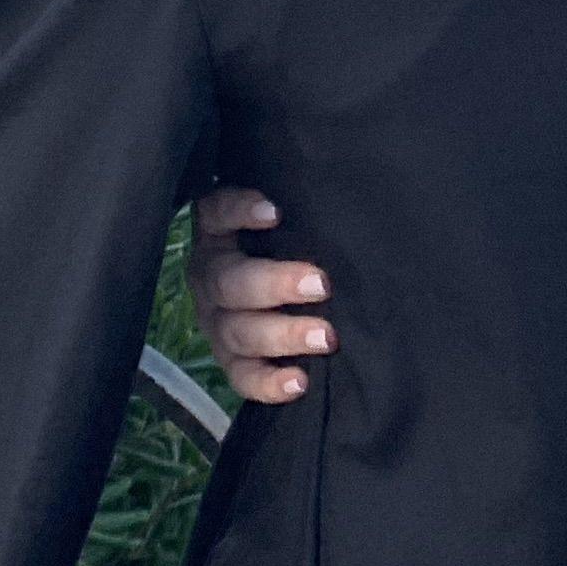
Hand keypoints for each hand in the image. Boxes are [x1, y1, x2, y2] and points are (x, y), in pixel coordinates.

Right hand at [192, 185, 334, 405]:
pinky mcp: (231, 359)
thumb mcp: (292, 215)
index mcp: (220, 232)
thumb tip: (354, 182)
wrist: (284, 290)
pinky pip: (241, 377)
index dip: (239, 211)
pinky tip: (299, 382)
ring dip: (282, 335)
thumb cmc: (295, 238)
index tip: (275, 212)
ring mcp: (217, 321)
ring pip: (237, 332)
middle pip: (230, 282)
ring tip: (326, 337)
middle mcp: (212, 275)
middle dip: (277, 284)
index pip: (217, 211)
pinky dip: (268, 383)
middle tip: (322, 284)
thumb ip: (304, 205)